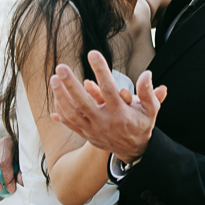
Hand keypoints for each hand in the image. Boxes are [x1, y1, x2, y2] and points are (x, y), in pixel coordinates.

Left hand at [50, 51, 166, 162]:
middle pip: (84, 102)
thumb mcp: (151, 109)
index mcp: (121, 113)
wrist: (134, 151)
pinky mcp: (86, 134)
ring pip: (72, 114)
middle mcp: (104, 122)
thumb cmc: (142, 124)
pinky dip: (61, 111)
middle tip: (61, 68)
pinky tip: (55, 98)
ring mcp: (93, 129)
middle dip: (70, 84)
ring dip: (61, 96)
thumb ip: (147, 92)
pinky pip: (70, 123)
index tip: (92, 53)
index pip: (109, 89)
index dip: (101, 70)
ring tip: (53, 79)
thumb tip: (147, 74)